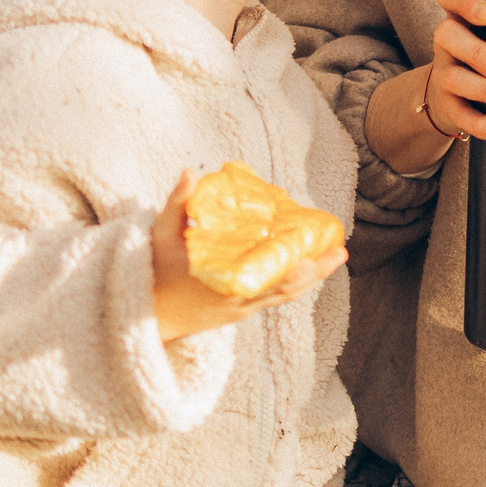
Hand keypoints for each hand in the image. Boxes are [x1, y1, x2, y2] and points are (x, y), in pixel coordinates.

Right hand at [149, 171, 346, 344]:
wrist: (146, 315)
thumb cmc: (154, 269)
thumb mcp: (161, 234)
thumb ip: (178, 203)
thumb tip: (190, 171)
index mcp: (218, 277)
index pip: (260, 272)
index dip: (287, 263)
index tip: (306, 246)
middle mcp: (234, 296)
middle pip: (283, 287)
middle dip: (314, 271)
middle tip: (339, 251)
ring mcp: (239, 307)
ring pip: (284, 295)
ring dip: (313, 278)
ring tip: (337, 257)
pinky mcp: (240, 313)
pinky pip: (274, 300)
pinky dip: (296, 285)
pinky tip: (312, 269)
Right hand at [421, 0, 485, 143]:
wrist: (448, 97)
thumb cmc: (485, 58)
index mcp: (460, 18)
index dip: (464, 1)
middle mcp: (448, 42)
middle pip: (448, 36)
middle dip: (479, 54)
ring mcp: (444, 74)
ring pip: (455, 78)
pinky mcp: (447, 106)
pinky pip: (461, 115)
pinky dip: (483, 124)